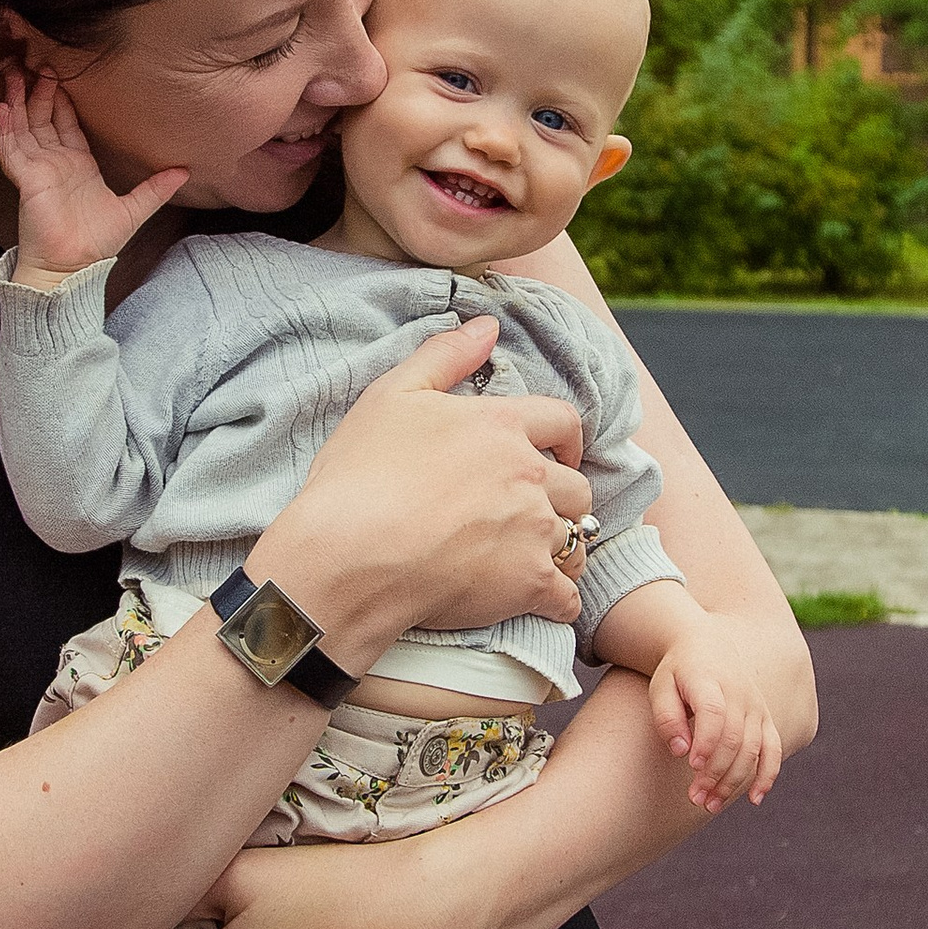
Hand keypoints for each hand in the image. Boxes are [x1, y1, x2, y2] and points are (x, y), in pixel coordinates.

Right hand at [0, 64, 185, 280]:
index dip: (62, 100)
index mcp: (77, 165)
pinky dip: (5, 128)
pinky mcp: (26, 180)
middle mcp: (54, 163)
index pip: (66, 124)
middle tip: (38, 62)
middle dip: (39, 92)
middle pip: (42, 118)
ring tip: (14, 74)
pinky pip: (11, 149)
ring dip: (17, 101)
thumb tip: (185, 171)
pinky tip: (3, 107)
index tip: (61, 75)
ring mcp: (37, 170)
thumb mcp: (133, 210)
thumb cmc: (96, 243)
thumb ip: (155, 189)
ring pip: (22, 128)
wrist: (73, 268)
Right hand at [257, 312, 592, 665]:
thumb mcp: (391, 395)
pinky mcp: (528, 583)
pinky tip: (541, 603)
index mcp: (502, 425)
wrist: (350, 555)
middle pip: (577, 487)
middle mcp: (528, 474)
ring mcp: (533, 530)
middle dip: (565, 499)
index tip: (561, 456)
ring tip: (540, 559)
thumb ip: (445, 355)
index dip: (567, 440)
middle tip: (542, 514)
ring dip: (564, 549)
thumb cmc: (361, 475)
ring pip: (577, 540)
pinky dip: (559, 601)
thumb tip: (488, 325)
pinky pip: (567, 597)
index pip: (563, 422)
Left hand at [646, 625, 784, 814]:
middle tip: (695, 798)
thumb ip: (667, 716)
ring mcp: (756, 707)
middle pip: (735, 738)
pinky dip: (768, 775)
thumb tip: (681, 751)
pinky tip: (755, 799)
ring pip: (753, 749)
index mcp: (710, 679)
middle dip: (716, 772)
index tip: (692, 766)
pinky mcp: (765, 719)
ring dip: (734, 781)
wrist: (706, 646)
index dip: (707, 741)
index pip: (714, 712)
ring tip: (711, 805)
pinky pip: (774, 749)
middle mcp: (740, 693)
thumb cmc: (677, 671)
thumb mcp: (661, 686)